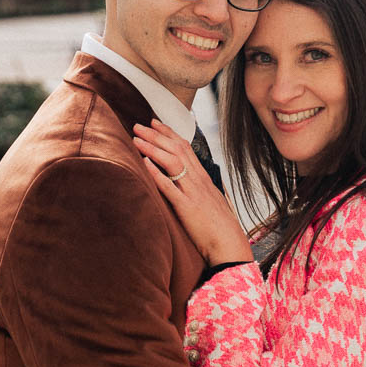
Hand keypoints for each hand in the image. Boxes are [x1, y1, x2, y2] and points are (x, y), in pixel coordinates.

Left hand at [133, 121, 252, 265]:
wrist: (229, 244)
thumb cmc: (219, 226)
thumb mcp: (210, 200)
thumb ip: (197, 188)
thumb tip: (185, 182)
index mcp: (203, 177)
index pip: (185, 147)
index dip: (168, 133)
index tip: (154, 122)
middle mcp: (198, 180)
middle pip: (176, 149)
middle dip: (156, 135)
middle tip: (138, 125)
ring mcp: (193, 193)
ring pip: (173, 162)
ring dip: (153, 148)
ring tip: (136, 138)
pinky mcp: (187, 208)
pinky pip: (170, 187)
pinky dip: (157, 173)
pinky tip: (144, 163)